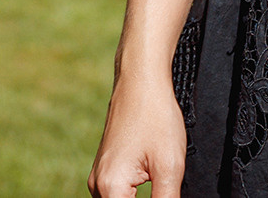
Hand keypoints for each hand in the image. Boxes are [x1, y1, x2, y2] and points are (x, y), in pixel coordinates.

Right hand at [91, 74, 185, 197]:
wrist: (140, 80)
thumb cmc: (155, 116)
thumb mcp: (169, 168)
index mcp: (110, 189)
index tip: (165, 193)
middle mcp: (98, 187)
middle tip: (166, 189)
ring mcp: (99, 178)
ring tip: (163, 187)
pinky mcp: (106, 170)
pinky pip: (118, 197)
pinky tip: (155, 191)